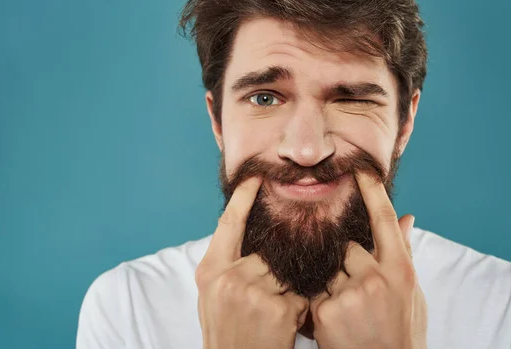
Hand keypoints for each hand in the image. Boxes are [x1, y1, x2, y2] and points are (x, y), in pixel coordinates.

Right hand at [195, 177, 309, 348]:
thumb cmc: (224, 334)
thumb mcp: (212, 297)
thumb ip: (228, 266)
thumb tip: (248, 239)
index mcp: (210, 271)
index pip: (229, 223)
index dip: (244, 197)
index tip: (257, 176)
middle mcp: (230, 277)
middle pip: (266, 252)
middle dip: (271, 271)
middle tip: (261, 300)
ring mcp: (253, 292)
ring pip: (285, 272)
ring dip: (286, 291)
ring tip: (269, 316)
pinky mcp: (277, 308)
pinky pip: (300, 295)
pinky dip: (297, 309)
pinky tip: (281, 327)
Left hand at [310, 173, 427, 348]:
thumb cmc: (401, 334)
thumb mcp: (411, 295)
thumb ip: (405, 255)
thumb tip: (409, 218)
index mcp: (401, 272)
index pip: (385, 221)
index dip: (372, 192)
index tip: (361, 169)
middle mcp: (377, 278)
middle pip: (349, 247)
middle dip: (349, 264)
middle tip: (360, 293)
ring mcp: (351, 294)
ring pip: (330, 269)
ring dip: (334, 284)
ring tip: (350, 313)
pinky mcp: (326, 311)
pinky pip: (315, 291)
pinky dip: (320, 303)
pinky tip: (335, 324)